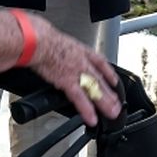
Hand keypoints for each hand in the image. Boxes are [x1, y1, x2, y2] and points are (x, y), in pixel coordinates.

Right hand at [0, 10, 119, 125]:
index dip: (108, 72)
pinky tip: (92, 118)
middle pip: (100, 79)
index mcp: (80, 50)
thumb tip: (57, 52)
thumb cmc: (42, 38)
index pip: (100, 62)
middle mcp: (82, 61)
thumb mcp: (58, 40)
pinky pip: (80, 98)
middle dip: (110, 93)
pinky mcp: (68, 81)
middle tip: (117, 104)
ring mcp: (77, 72)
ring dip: (104, 103)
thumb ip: (62, 49)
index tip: (113, 81)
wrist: (38, 40)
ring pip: (95, 89)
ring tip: (112, 113)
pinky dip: (87, 109)